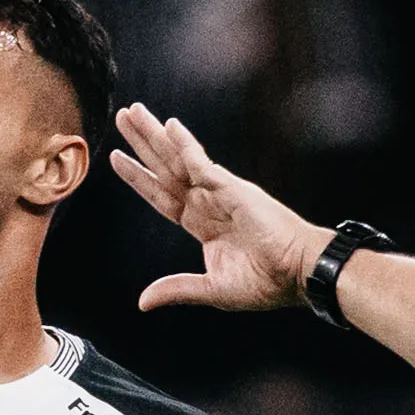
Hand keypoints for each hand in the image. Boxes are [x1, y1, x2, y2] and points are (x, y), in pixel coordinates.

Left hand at [109, 104, 323, 313]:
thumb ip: (178, 289)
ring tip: (133, 113)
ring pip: (178, 160)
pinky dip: (187, 147)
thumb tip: (143, 301)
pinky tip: (170, 127)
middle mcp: (208, 203)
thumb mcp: (212, 289)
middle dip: (142, 144)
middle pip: (165, 169)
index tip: (116, 158)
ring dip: (155, 136)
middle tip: (122, 117)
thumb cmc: (266, 282)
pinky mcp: (234, 190)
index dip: (139, 178)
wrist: (298, 275)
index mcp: (202, 224)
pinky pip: (204, 165)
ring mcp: (220, 193)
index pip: (162, 196)